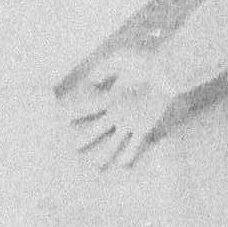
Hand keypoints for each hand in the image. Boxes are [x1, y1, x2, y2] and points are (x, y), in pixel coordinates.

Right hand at [67, 51, 175, 170]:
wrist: (165, 73)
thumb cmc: (144, 63)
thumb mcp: (120, 61)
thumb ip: (105, 69)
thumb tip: (92, 80)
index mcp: (111, 99)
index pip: (89, 109)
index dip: (76, 114)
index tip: (62, 119)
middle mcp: (118, 114)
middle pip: (97, 130)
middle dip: (86, 139)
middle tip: (73, 148)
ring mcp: (130, 122)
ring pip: (114, 141)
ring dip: (106, 153)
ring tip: (96, 166)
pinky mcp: (144, 127)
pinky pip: (135, 143)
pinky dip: (129, 154)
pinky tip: (122, 165)